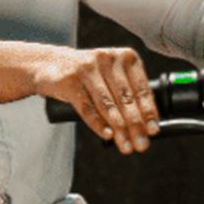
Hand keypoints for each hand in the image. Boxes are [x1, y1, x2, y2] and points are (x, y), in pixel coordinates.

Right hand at [41, 45, 157, 153]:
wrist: (49, 64)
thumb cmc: (88, 75)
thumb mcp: (111, 76)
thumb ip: (128, 94)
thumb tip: (146, 126)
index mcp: (125, 57)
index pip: (141, 88)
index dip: (149, 112)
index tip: (154, 131)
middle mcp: (108, 59)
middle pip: (125, 99)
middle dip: (136, 125)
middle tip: (141, 145)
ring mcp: (87, 69)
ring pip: (107, 104)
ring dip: (119, 129)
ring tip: (126, 146)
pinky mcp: (70, 81)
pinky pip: (87, 107)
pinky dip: (98, 124)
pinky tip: (108, 135)